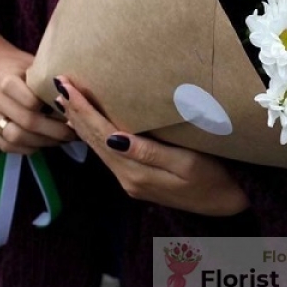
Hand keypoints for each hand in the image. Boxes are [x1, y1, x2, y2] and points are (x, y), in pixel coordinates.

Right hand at [0, 34, 76, 153]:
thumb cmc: (19, 66)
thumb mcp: (35, 65)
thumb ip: (49, 81)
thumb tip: (76, 98)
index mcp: (6, 80)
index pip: (33, 102)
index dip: (55, 111)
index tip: (73, 114)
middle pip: (27, 123)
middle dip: (54, 131)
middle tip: (74, 133)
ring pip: (16, 138)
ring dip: (43, 142)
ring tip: (62, 140)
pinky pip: (6, 146)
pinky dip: (28, 147)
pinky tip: (44, 143)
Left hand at [54, 76, 249, 215]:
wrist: (227, 202)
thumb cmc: (214, 176)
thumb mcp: (186, 163)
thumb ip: (149, 152)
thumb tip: (113, 137)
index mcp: (136, 172)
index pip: (102, 134)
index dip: (83, 110)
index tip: (67, 86)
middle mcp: (127, 177)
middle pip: (94, 140)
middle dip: (76, 112)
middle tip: (60, 84)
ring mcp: (132, 181)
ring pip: (99, 147)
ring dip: (82, 123)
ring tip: (67, 102)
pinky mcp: (139, 180)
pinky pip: (109, 153)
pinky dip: (95, 135)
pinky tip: (91, 126)